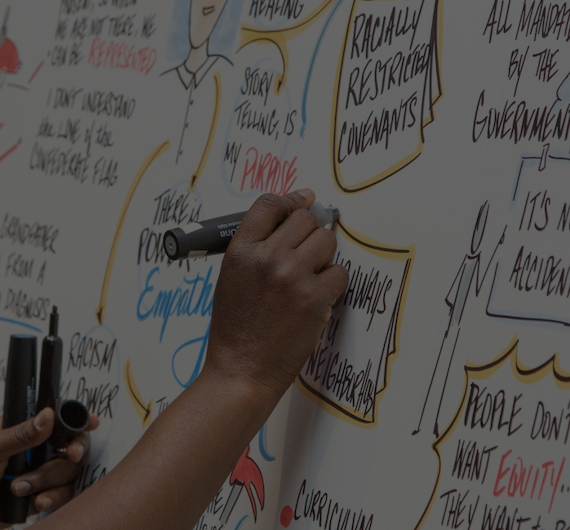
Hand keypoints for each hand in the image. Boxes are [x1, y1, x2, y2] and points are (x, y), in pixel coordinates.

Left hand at [0, 407, 100, 514]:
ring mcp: (40, 473)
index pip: (57, 419)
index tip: (91, 422)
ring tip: (20, 486)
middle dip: (71, 452)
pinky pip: (61, 497)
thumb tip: (48, 415)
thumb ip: (20, 433)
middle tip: (70, 455)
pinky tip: (36, 502)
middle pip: (69, 446)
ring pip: (67, 473)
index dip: (76, 419)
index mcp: (24, 429)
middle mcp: (36, 450)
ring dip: (47, 479)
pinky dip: (51, 499)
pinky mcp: (41, 496)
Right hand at [205, 189, 349, 397]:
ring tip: (311, 275)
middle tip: (309, 248)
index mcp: (240, 252)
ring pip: (326, 241)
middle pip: (304, 219)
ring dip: (324, 255)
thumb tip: (285, 229)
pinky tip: (319, 296)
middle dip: (310, 231)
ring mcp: (292, 276)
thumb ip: (254, 250)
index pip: (269, 205)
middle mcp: (266, 258)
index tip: (304, 198)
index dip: (291, 198)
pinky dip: (334, 283)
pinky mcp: (315, 298)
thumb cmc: (235, 332)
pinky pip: (339, 273)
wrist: (241, 371)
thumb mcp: (230, 279)